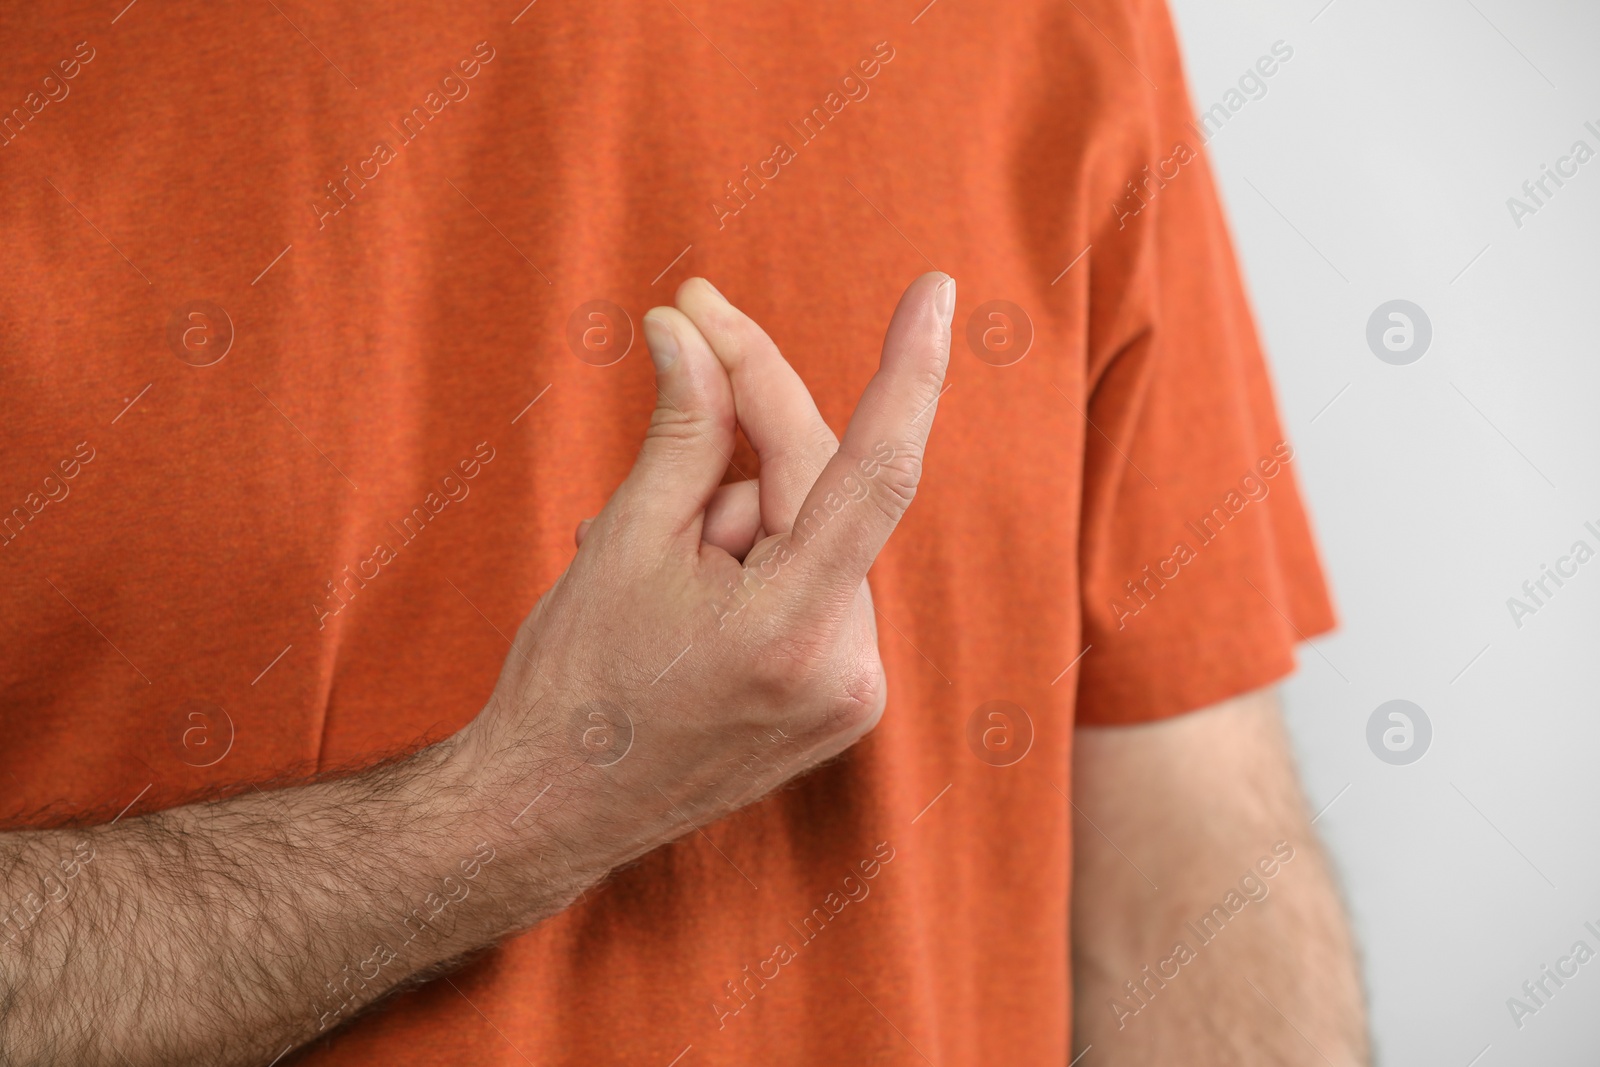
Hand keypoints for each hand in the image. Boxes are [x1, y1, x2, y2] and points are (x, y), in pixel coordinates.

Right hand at [455, 273, 954, 886]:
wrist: (551, 810)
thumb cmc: (574, 682)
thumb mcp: (623, 539)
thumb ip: (682, 428)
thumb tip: (691, 331)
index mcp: (789, 630)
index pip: (872, 472)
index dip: (908, 372)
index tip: (937, 290)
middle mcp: (845, 668)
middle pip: (824, 487)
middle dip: (748, 425)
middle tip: (683, 339)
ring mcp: (852, 694)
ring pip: (816, 531)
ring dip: (737, 507)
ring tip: (652, 555)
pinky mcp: (843, 703)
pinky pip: (816, 582)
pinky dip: (757, 554)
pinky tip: (686, 581)